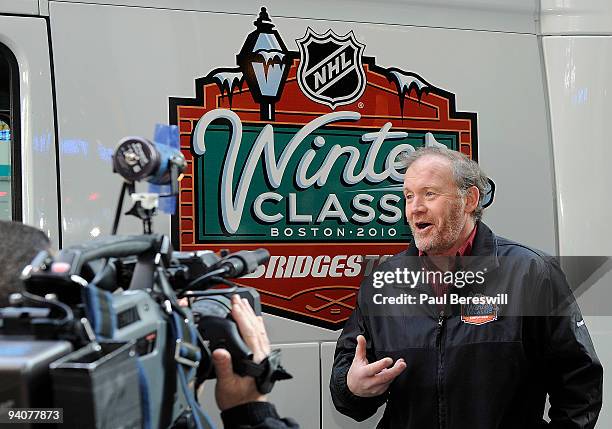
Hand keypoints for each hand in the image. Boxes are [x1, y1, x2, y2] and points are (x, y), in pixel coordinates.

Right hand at [212, 295, 269, 410]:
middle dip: (245, 311)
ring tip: (244, 303)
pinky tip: (254, 319)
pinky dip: (256, 325)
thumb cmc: (238, 400)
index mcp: (255, 359)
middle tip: (237, 299)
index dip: (241, 317)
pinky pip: (260, 336)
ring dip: (251, 315)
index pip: (248, 332)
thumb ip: (224, 367)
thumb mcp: (226, 384)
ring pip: (258, 330)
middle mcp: (261, 355)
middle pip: (254, 327)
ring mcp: (262, 355)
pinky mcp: (261, 357)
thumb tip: (219, 351)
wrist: (247, 411)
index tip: (234, 305)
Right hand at [346, 335, 405, 396]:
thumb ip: (361, 348)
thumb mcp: (357, 359)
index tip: (390, 360)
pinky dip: (392, 377)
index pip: (373, 369)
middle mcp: (369, 382)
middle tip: (402, 364)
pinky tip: (394, 371)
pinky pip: (388, 384)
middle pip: (384, 377)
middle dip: (395, 370)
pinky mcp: (380, 392)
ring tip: (401, 364)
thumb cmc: (356, 372)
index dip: (381, 365)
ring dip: (396, 372)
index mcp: (363, 373)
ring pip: (388, 381)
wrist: (352, 389)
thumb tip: (360, 337)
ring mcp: (375, 388)